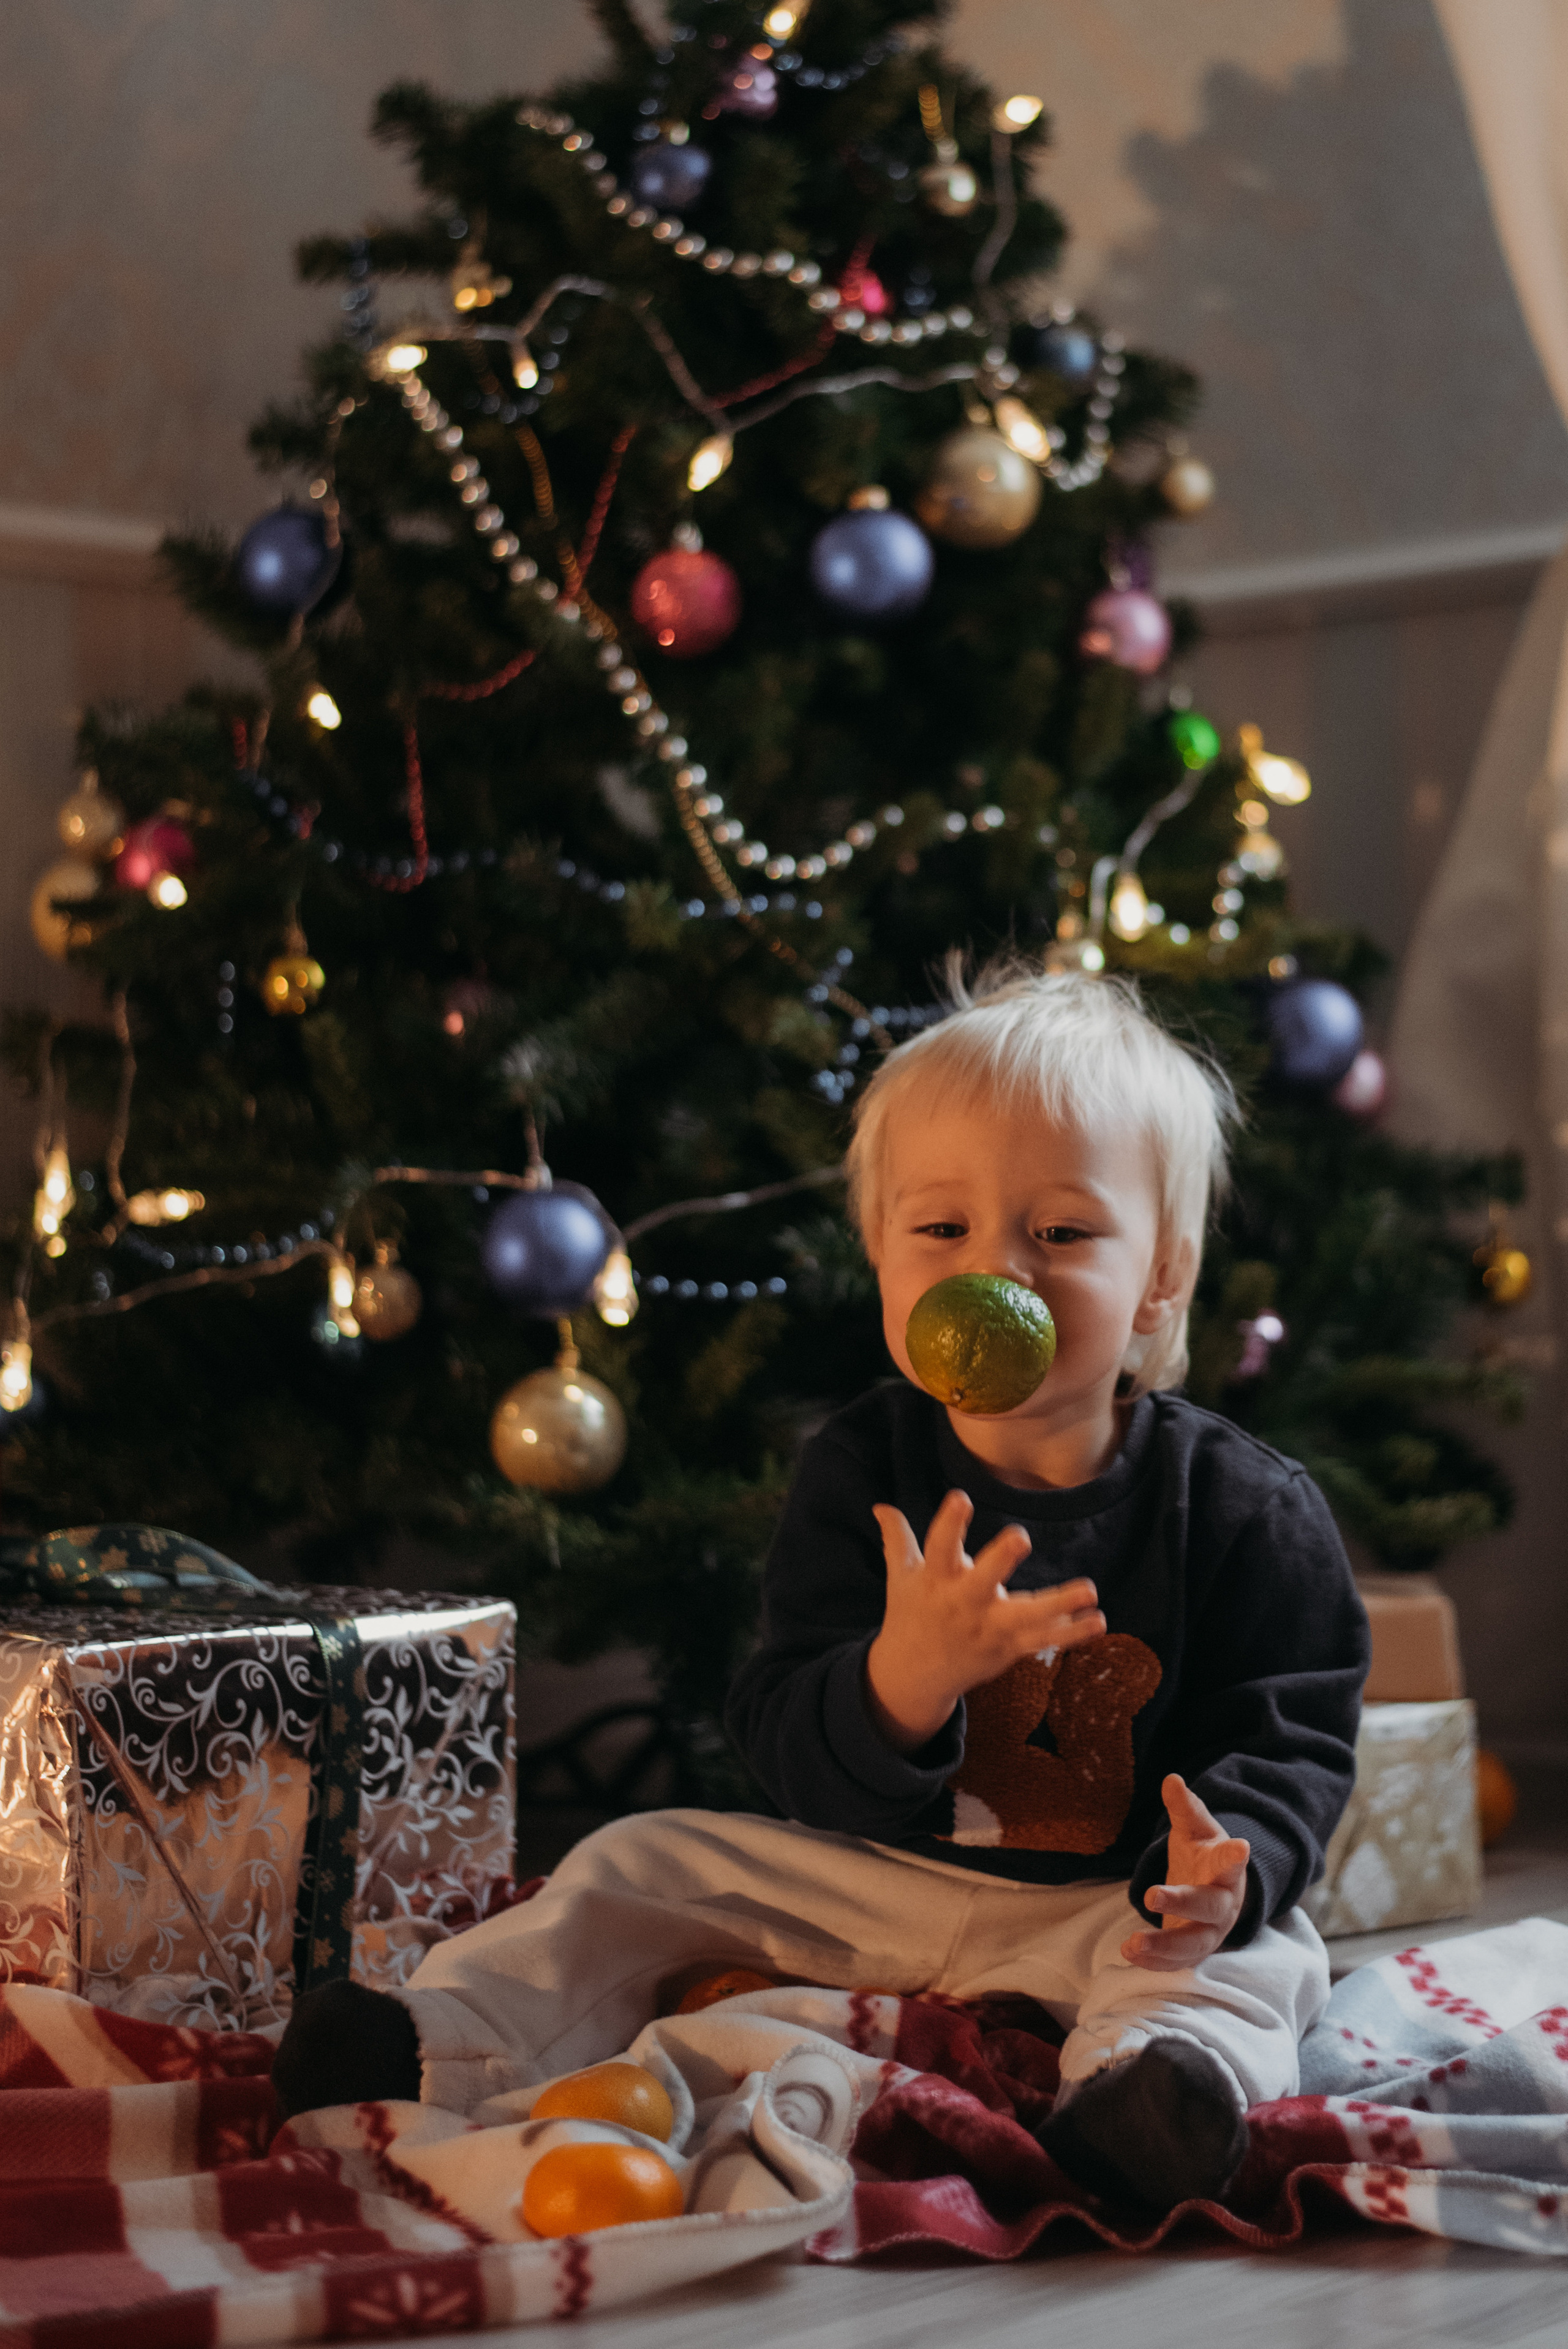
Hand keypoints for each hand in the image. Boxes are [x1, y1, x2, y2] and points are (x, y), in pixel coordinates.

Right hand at [865, 1489, 1104, 1752]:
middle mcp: (963, 1603)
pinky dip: (1072, 1633)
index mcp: (935, 1580)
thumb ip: (897, 1539)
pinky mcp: (1008, 1647)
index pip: (939, 1547)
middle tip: (1020, 1537)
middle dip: (1000, 1560)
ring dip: (1059, 1604)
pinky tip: (1098, 1620)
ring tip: (1089, 1590)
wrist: (914, 1675)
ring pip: (1025, 1616)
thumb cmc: (911, 1615)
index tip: (961, 1498)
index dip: (950, 1523)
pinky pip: (1043, 1641)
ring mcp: (988, 1627)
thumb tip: (880, 1507)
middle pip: (982, 1580)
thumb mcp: (901, 1577)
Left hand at [1121, 1774, 1250, 1970]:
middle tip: (1150, 1895)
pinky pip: (1176, 1963)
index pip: (1232, 1861)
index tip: (1241, 1846)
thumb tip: (1171, 1779)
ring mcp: (1210, 1932)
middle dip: (1183, 1902)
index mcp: (1225, 1869)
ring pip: (1193, 1944)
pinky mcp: (1194, 1950)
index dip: (1234, 1855)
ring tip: (1132, 1943)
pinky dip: (1154, 1963)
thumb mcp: (1194, 1829)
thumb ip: (1184, 1808)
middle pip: (1209, 1907)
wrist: (1213, 1891)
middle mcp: (1223, 1904)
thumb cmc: (1203, 1856)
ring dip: (1163, 1946)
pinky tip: (1129, 1955)